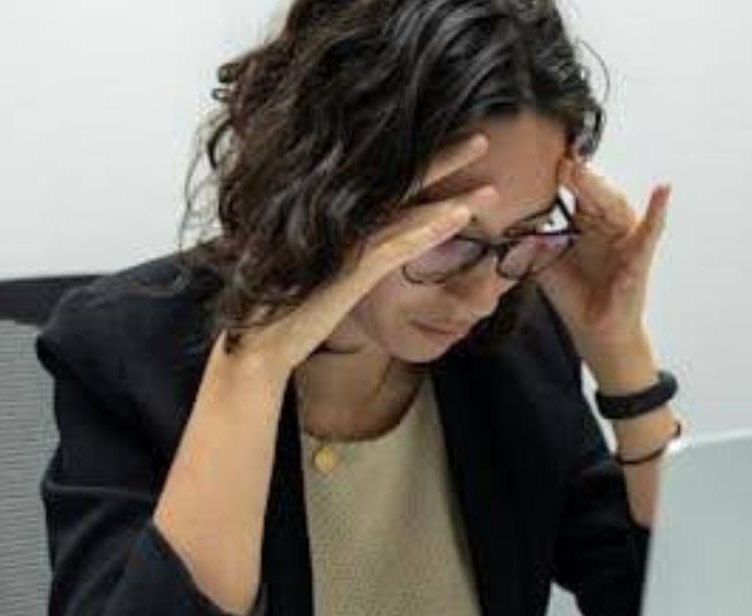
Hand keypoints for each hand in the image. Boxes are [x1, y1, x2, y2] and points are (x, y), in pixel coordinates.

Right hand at [228, 134, 499, 376]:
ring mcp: (347, 244)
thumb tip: (370, 238)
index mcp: (340, 219)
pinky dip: (430, 228)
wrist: (261, 340)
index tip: (455, 144)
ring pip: (409, 210)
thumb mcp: (325, 270)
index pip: (390, 181)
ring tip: (490, 187)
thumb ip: (349, 249)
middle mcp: (344, 222)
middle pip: (402, 181)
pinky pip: (398, 245)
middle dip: (444, 159)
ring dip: (452, 196)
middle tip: (481, 138)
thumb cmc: (290, 307)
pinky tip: (460, 217)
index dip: (424, 160)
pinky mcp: (350, 271)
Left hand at [536, 156, 671, 371]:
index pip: (575, 192)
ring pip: (615, 205)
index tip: (546, 156)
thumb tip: (503, 225)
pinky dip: (658, 211)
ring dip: (600, 187)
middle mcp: (606, 225)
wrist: (593, 331)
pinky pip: (650, 232)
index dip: (563, 175)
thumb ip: (529, 244)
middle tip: (560, 160)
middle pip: (593, 193)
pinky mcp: (639, 257)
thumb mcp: (544, 265)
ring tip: (584, 170)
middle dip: (577, 176)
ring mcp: (624, 239)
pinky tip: (663, 190)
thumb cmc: (574, 296)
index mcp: (585, 223)